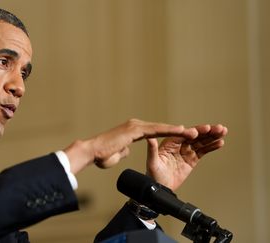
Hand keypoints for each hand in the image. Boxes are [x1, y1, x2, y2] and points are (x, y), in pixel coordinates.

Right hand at [64, 119, 197, 173]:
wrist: (92, 151)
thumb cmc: (101, 155)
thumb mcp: (117, 152)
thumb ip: (124, 149)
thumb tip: (128, 149)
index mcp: (131, 131)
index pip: (154, 132)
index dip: (168, 134)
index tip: (182, 137)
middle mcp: (134, 125)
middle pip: (160, 128)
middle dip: (177, 131)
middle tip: (194, 133)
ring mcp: (134, 125)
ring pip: (160, 127)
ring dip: (178, 130)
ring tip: (194, 132)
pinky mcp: (134, 129)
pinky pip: (156, 130)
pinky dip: (169, 130)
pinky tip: (181, 131)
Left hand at [146, 124, 227, 190]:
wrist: (160, 188)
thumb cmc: (153, 175)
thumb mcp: (152, 162)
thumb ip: (152, 149)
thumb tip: (149, 138)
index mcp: (168, 143)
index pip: (183, 135)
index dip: (193, 132)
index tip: (203, 129)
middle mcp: (178, 145)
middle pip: (194, 136)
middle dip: (206, 132)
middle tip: (218, 128)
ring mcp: (186, 151)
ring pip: (200, 142)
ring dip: (212, 137)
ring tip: (223, 132)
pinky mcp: (192, 159)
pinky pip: (203, 151)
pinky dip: (211, 147)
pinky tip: (219, 143)